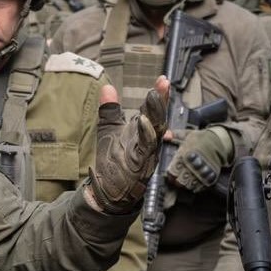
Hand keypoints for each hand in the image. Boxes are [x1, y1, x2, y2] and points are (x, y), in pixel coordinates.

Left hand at [84, 77, 169, 213]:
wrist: (108, 191)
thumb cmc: (112, 161)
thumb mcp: (109, 130)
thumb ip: (110, 109)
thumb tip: (107, 87)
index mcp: (144, 132)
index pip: (153, 111)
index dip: (159, 95)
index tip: (163, 79)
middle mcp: (149, 142)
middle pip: (160, 118)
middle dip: (162, 101)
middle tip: (163, 84)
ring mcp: (147, 153)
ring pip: (157, 132)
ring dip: (155, 114)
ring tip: (153, 96)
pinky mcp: (140, 164)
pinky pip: (146, 148)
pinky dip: (145, 134)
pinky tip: (142, 121)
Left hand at [164, 125, 232, 193]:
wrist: (220, 142)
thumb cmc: (202, 139)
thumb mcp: (188, 134)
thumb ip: (175, 135)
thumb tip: (164, 136)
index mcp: (186, 154)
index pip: (174, 170)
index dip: (170, 174)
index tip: (169, 174)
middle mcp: (193, 164)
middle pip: (180, 180)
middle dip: (176, 181)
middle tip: (176, 179)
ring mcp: (202, 171)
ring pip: (189, 185)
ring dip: (185, 184)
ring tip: (184, 181)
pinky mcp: (210, 176)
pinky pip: (200, 186)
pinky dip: (195, 187)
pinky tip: (193, 183)